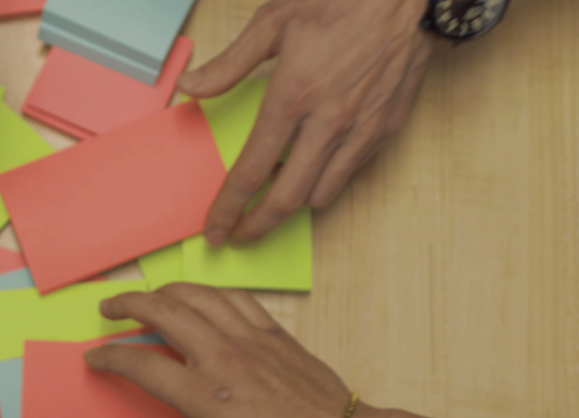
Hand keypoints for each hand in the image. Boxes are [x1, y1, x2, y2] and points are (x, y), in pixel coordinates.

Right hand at [85, 283, 361, 417]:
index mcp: (203, 396)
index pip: (140, 364)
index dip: (109, 357)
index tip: (95, 357)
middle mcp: (222, 358)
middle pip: (162, 311)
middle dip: (127, 304)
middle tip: (108, 309)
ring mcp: (250, 340)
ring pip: (197, 295)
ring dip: (164, 290)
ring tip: (147, 297)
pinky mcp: (275, 334)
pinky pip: (235, 298)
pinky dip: (209, 292)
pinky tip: (199, 299)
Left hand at [184, 0, 433, 244]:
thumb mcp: (274, 20)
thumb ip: (229, 64)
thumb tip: (190, 87)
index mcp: (293, 97)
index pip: (250, 170)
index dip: (228, 207)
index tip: (215, 229)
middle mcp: (328, 122)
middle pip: (287, 199)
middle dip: (258, 226)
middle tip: (241, 235)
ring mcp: (362, 129)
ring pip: (322, 193)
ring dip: (293, 206)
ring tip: (273, 200)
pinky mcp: (388, 127)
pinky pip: (351, 171)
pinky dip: (327, 180)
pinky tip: (314, 167)